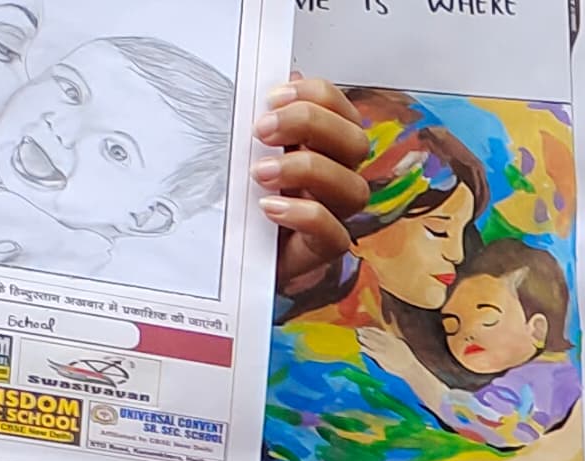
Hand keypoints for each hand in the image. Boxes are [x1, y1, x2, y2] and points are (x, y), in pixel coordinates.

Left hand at [251, 76, 372, 289]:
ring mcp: (333, 212)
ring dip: (307, 170)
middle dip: (310, 126)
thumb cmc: (238, 195)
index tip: (271, 99)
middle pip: (356, 142)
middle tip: (262, 131)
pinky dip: (304, 216)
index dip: (317, 96)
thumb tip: (266, 85)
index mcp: (321, 146)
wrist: (228, 250)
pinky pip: (335, 235)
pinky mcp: (321, 249)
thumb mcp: (241, 148)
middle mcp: (335, 176)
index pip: (342, 110)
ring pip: (354, 188)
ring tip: (260, 173)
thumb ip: (258, 120)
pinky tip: (269, 208)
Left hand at [352, 322, 419, 378]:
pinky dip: (366, 350)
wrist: (410, 369)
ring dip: (364, 339)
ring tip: (359, 337)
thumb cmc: (407, 360)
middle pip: (374, 336)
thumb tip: (389, 337)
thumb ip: (394, 340)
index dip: (372, 329)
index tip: (366, 328)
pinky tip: (361, 348)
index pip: (380, 332)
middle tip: (359, 330)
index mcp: (394, 339)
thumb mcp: (402, 345)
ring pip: (371, 343)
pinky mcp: (382, 357)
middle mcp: (388, 343)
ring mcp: (385, 350)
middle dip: (366, 332)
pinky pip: (371, 352)